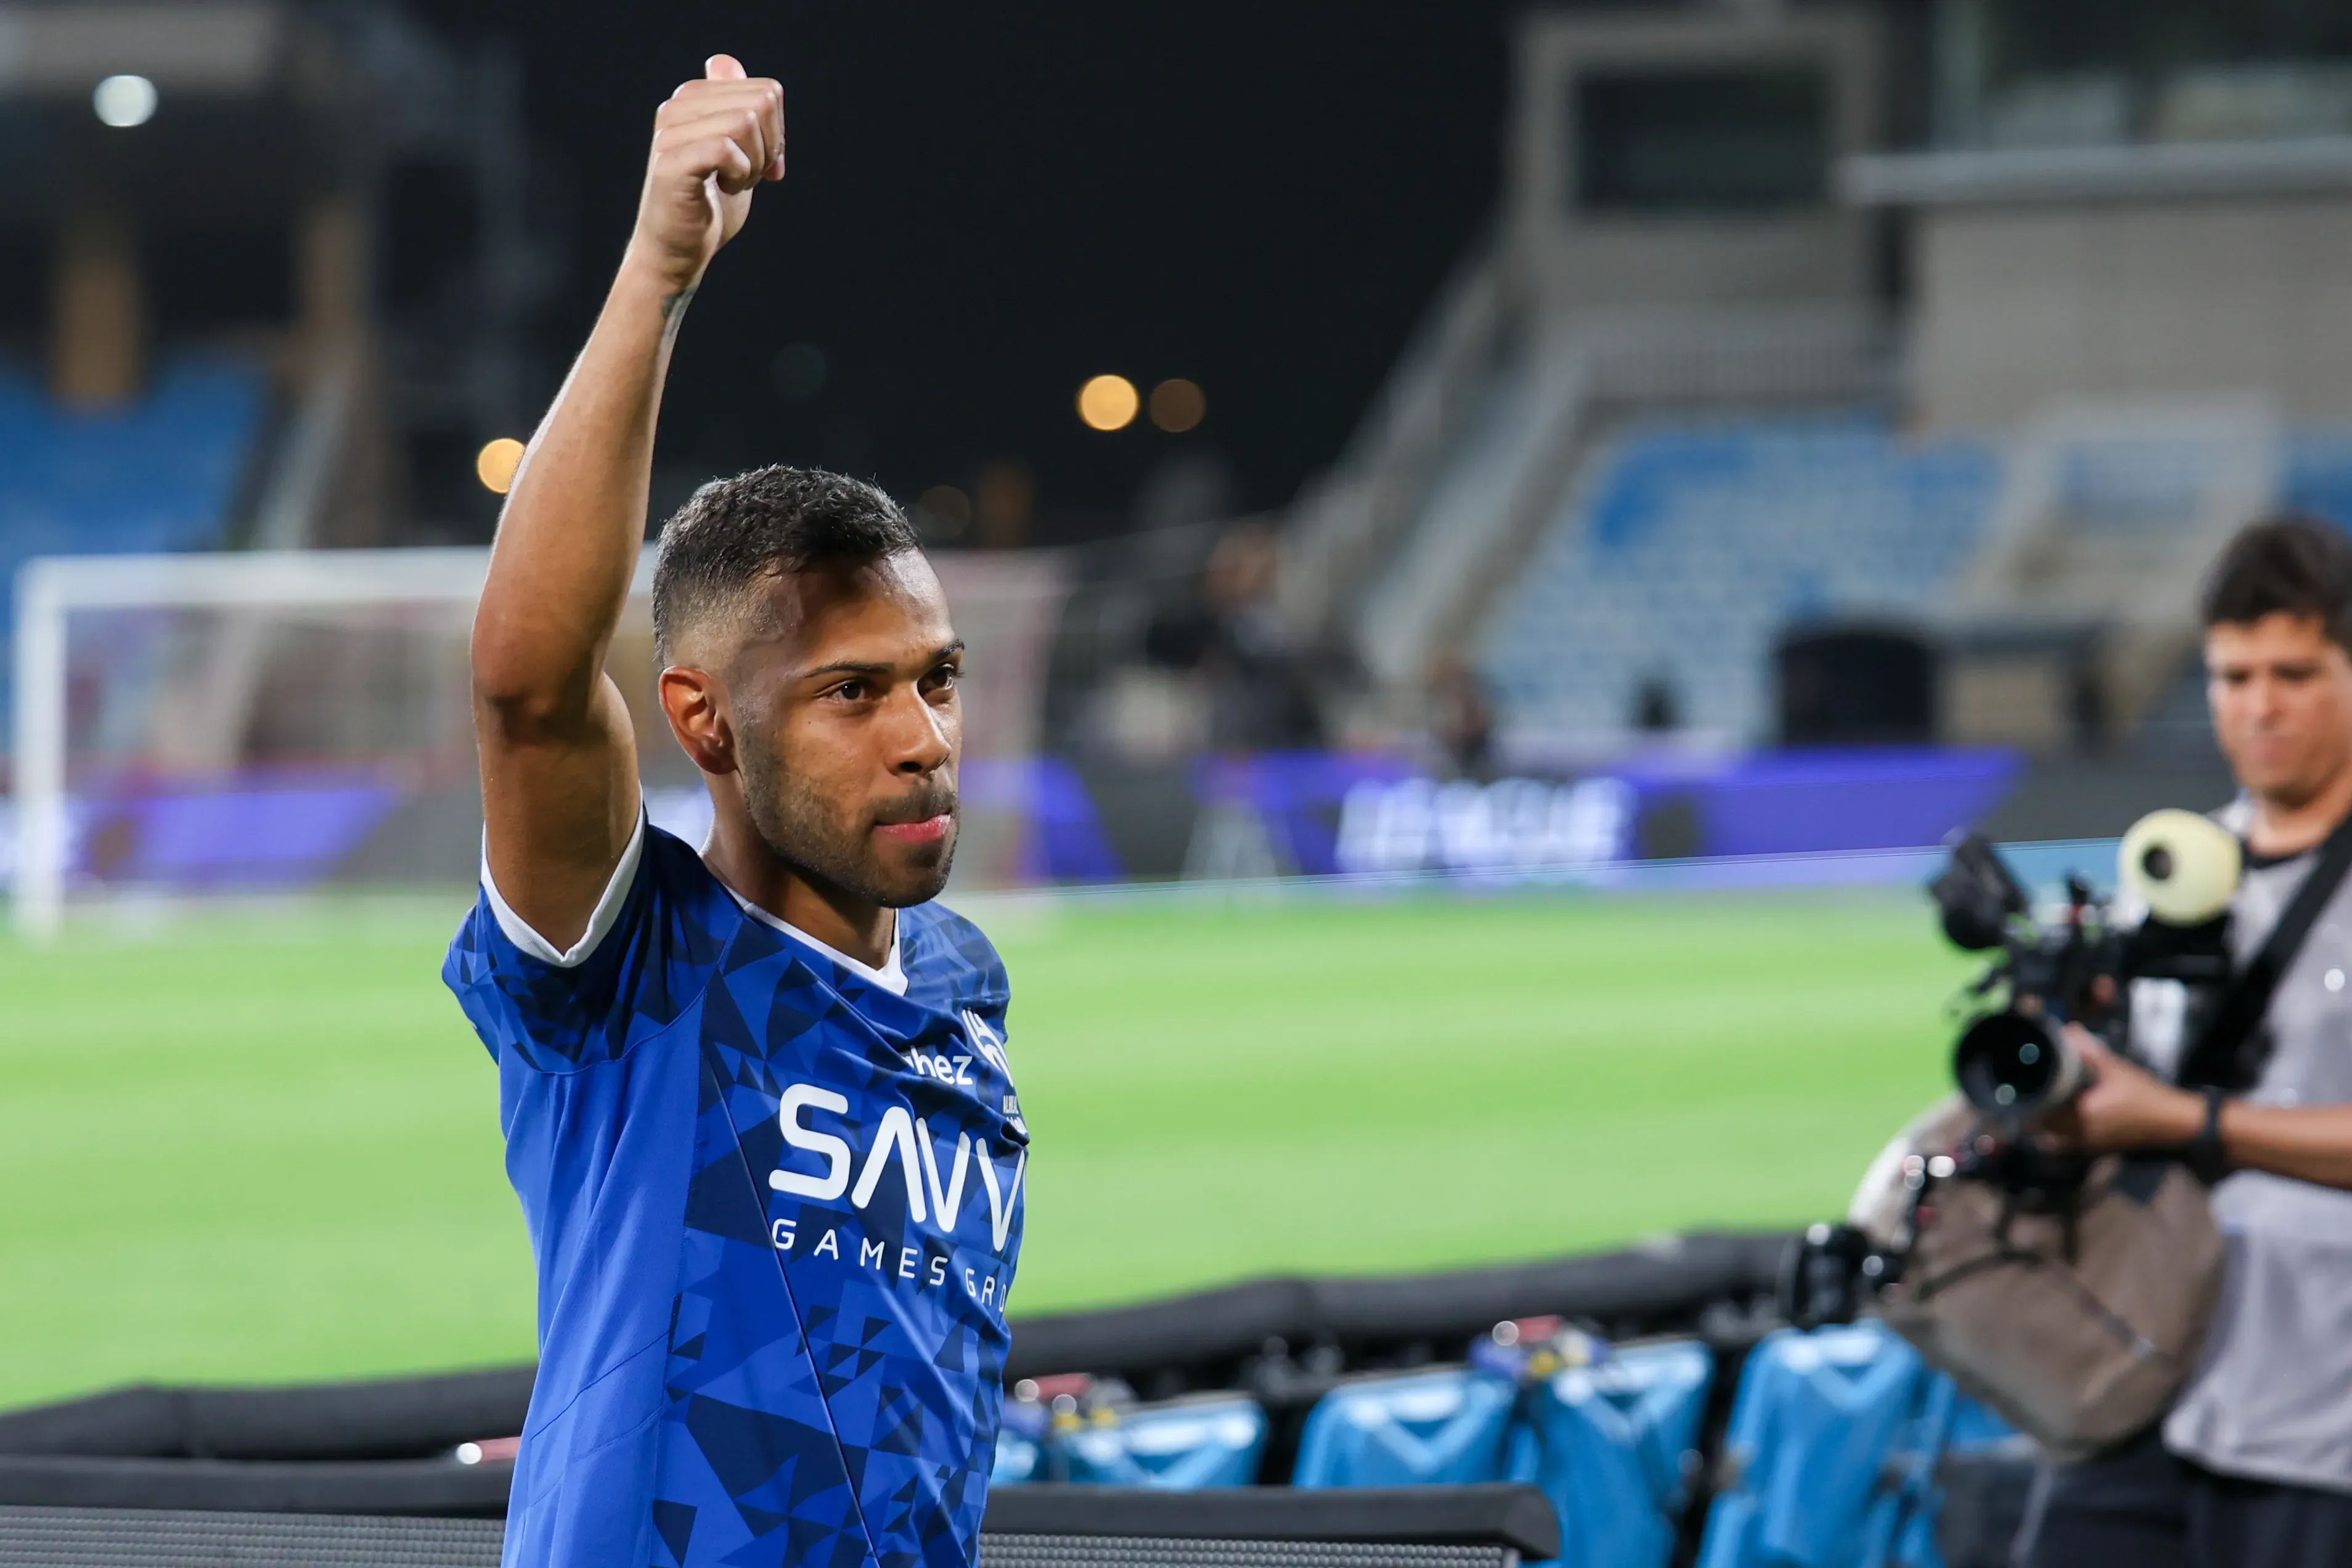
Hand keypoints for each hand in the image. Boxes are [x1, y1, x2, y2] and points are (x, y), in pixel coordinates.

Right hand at [625, 55, 785, 294]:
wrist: (680, 250)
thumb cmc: (710, 204)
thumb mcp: (737, 151)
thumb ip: (740, 110)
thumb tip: (725, 61)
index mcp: (694, 97)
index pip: (766, 91)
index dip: (777, 134)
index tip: (761, 163)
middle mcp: (677, 106)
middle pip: (761, 102)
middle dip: (769, 147)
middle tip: (746, 175)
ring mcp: (671, 131)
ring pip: (745, 122)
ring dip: (753, 163)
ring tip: (731, 183)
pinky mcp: (672, 161)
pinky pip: (726, 148)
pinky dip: (739, 174)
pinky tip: (723, 188)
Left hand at [2038, 1026, 2204, 1151]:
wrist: (2172, 1122)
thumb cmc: (2143, 1094)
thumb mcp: (2115, 1068)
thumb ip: (2089, 1051)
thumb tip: (2067, 1031)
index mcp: (2080, 1117)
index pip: (2038, 1116)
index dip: (2024, 1102)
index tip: (2017, 1087)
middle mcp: (2079, 1135)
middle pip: (2040, 1127)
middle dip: (2031, 1110)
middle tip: (2026, 1089)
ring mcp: (2086, 1145)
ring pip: (2051, 1137)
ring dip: (2043, 1121)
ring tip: (2039, 1100)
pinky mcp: (2094, 1147)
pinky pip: (2065, 1142)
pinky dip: (2057, 1131)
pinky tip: (2059, 1114)